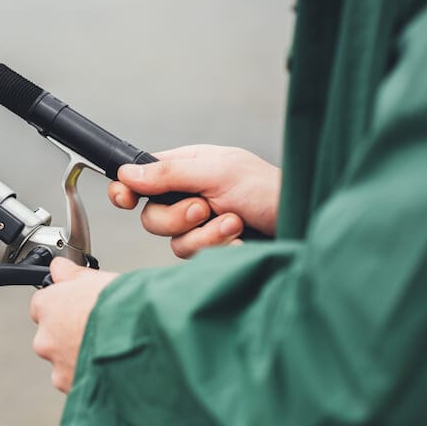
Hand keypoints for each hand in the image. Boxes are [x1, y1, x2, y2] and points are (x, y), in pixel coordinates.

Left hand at [30, 258, 118, 392]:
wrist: (142, 342)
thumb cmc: (123, 309)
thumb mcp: (99, 280)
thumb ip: (74, 275)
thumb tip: (60, 267)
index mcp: (48, 306)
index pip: (43, 303)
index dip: (64, 304)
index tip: (77, 306)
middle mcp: (46, 338)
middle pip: (52, 335)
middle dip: (71, 333)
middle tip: (98, 328)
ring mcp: (58, 365)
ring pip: (64, 360)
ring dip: (80, 356)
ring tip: (108, 349)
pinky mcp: (72, 386)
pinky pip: (77, 380)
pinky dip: (90, 376)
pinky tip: (109, 365)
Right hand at [109, 145, 280, 257]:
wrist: (301, 222)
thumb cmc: (267, 189)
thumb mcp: (216, 172)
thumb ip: (169, 173)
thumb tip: (127, 174)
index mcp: (185, 169)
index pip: (140, 179)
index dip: (126, 190)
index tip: (124, 198)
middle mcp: (187, 197)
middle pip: (151, 216)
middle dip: (177, 217)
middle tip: (204, 208)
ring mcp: (198, 225)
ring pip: (173, 241)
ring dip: (205, 233)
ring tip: (234, 222)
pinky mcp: (211, 249)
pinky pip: (195, 256)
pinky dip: (218, 247)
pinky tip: (239, 238)